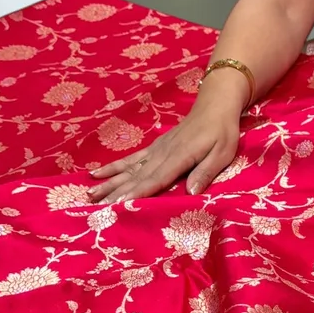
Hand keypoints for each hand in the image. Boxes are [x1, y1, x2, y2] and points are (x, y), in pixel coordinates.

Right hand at [88, 79, 245, 202]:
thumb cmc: (222, 132)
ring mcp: (156, 150)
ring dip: (109, 182)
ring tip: (90, 194)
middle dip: (116, 193)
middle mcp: (163, 154)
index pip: (156, 179)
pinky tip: (97, 174)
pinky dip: (114, 167)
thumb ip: (206, 171)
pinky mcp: (154, 148)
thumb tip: (192, 192)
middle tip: (96, 207)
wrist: (214, 106)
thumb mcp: (223, 152)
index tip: (121, 204)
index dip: (139, 192)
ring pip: (129, 169)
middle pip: (136, 177)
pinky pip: (131, 159)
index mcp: (180, 157)